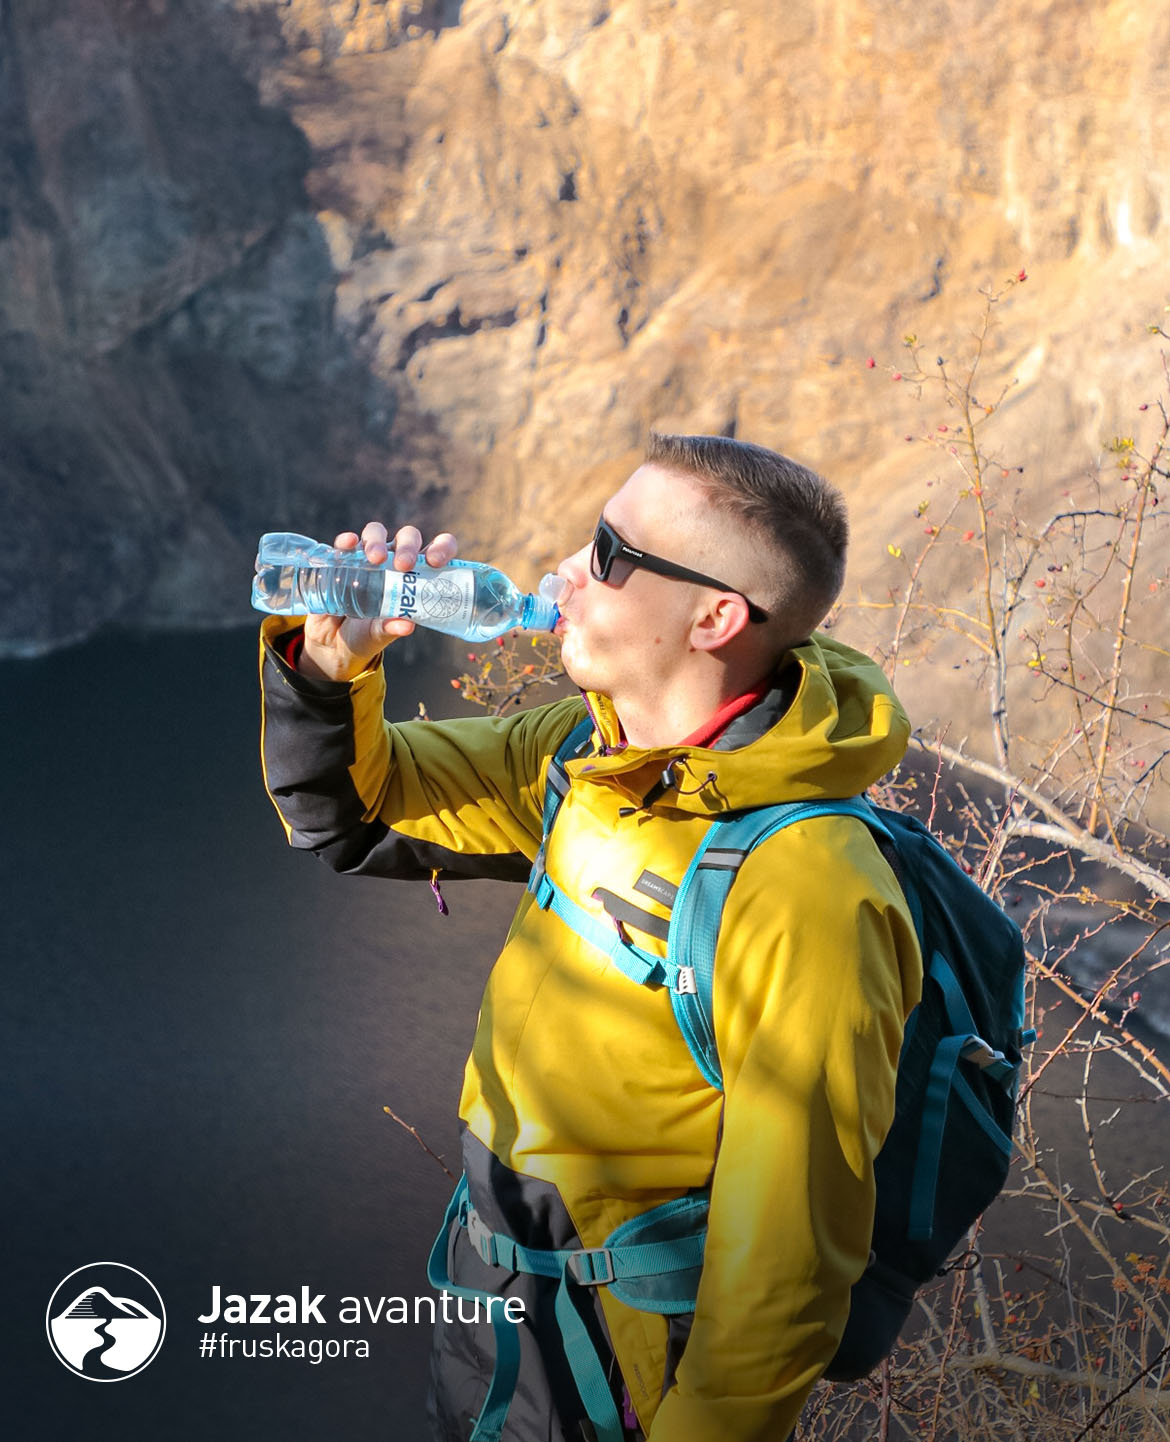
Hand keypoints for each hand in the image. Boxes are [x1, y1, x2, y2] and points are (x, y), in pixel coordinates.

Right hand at [299, 522, 457, 681]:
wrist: (334, 642)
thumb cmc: (368, 634)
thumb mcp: (379, 635)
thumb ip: (391, 629)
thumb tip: (407, 626)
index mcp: (416, 575)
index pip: (437, 550)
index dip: (442, 548)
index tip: (436, 562)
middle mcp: (394, 560)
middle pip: (407, 537)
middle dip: (407, 547)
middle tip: (404, 565)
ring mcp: (367, 556)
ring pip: (376, 533)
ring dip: (377, 541)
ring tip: (375, 559)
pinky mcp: (342, 558)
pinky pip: (344, 543)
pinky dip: (347, 541)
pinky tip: (349, 544)